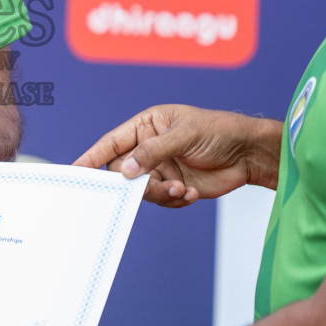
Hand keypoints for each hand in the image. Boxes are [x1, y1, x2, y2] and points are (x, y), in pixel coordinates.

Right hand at [74, 105, 277, 206]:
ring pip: (142, 190)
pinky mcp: (175, 185)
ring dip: (159, 193)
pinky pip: (162, 199)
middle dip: (133, 183)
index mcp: (146, 126)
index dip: (92, 156)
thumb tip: (125, 170)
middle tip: (145, 187)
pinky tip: (191, 193)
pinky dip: (174, 199)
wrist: (250, 154)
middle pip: (123, 171)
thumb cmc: (219, 131)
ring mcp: (162, 168)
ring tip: (181, 188)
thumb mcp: (184, 135)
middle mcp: (149, 148)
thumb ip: (153, 151)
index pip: (112, 142)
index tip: (76, 171)